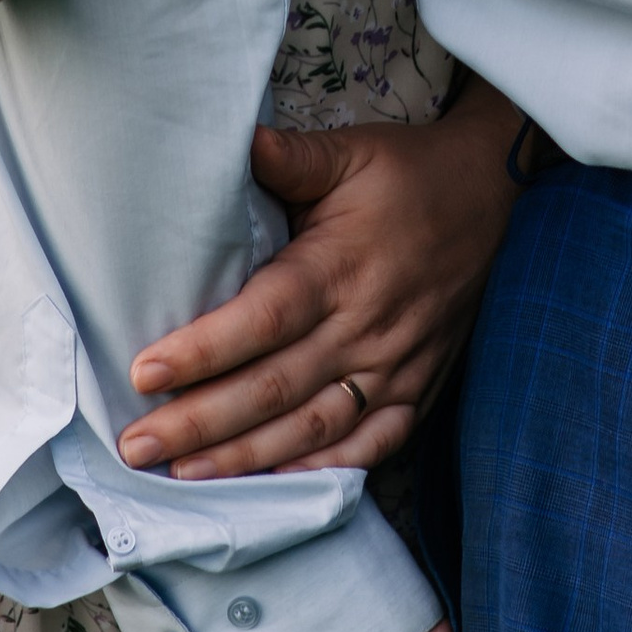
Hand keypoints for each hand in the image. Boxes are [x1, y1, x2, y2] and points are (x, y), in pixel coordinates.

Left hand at [120, 80, 521, 477]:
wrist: (494, 195)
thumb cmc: (409, 173)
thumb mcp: (350, 151)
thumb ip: (289, 157)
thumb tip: (232, 142)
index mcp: (340, 268)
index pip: (262, 321)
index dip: (202, 351)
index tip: (143, 372)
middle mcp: (367, 327)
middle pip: (273, 389)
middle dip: (199, 424)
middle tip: (136, 446)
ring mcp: (396, 366)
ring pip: (312, 429)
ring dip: (245, 459)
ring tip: (183, 477)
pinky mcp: (418, 388)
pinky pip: (370, 445)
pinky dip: (321, 472)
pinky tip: (274, 490)